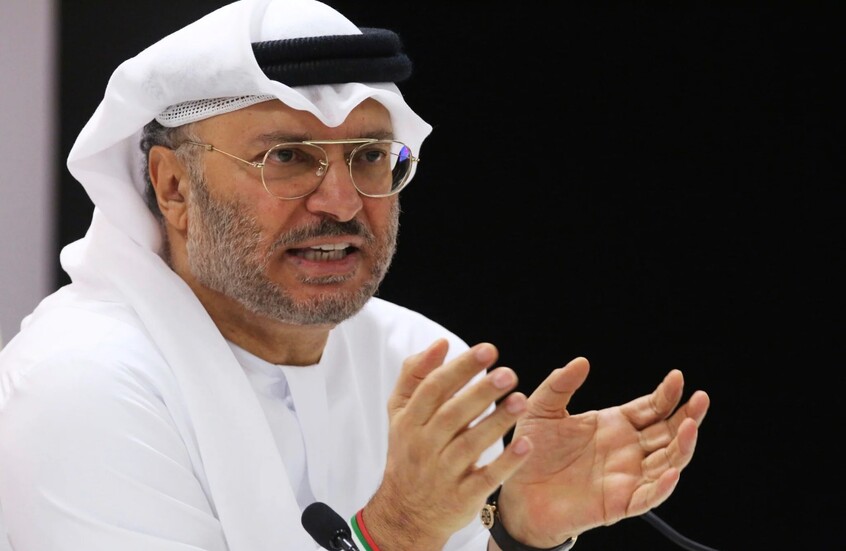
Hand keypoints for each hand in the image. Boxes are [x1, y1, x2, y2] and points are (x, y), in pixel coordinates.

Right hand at [364, 339, 531, 550]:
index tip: (488, 350)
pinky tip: (525, 445)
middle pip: (452, 415)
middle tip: (508, 373)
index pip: (434, 389)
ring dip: (496, 422)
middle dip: (481, 392)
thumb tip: (440, 344)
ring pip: (470, 445)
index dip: (460, 368)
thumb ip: (415, 375)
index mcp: (409, 421)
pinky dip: (505, 464)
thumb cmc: (410, 451)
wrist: (406, 513)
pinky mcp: (462, 497)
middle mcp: (424, 445)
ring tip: (521, 400)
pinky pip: (485, 478)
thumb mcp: (400, 414)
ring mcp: (442, 473)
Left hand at [496, 357, 709, 547]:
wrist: (517, 493)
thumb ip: (560, 385)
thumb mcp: (541, 411)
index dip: (667, 394)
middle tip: (701, 398)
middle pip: (669, 432)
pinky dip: (663, 486)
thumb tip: (582, 361)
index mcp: (614, 425)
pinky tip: (672, 472)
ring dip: (683, 446)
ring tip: (692, 426)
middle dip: (689, 416)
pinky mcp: (619, 503)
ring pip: (668, 462)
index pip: (651, 408)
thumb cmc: (530, 453)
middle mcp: (627, 449)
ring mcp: (627, 476)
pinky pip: (649, 496)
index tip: (677, 377)